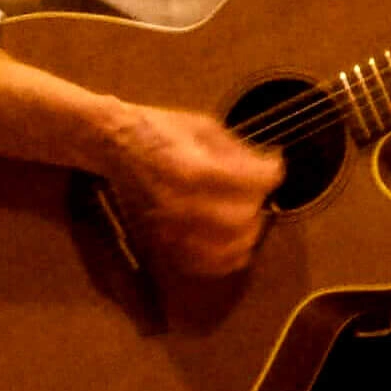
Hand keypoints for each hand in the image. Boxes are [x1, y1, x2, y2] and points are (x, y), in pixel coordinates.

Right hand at [101, 106, 283, 280]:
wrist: (116, 145)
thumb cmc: (160, 132)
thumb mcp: (204, 127)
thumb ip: (241, 151)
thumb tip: (272, 167)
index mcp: (193, 169)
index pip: (253, 182)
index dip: (271, 173)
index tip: (274, 165)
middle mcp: (182, 202)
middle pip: (243, 218)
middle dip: (259, 203)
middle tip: (259, 191)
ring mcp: (171, 225)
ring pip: (228, 246)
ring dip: (247, 232)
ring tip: (248, 215)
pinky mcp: (164, 239)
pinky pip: (205, 263)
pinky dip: (226, 256)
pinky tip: (232, 240)